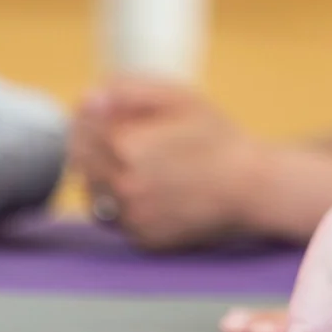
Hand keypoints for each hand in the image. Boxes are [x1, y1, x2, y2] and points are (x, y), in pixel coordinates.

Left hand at [70, 80, 259, 249]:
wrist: (252, 187)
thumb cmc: (217, 138)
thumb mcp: (179, 98)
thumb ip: (129, 91)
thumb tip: (90, 97)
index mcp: (126, 147)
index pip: (80, 129)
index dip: (90, 117)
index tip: (109, 113)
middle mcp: (122, 187)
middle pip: (80, 162)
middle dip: (95, 145)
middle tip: (128, 138)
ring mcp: (132, 218)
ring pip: (93, 193)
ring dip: (103, 176)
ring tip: (139, 165)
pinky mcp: (143, 240)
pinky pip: (114, 220)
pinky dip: (122, 204)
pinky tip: (151, 190)